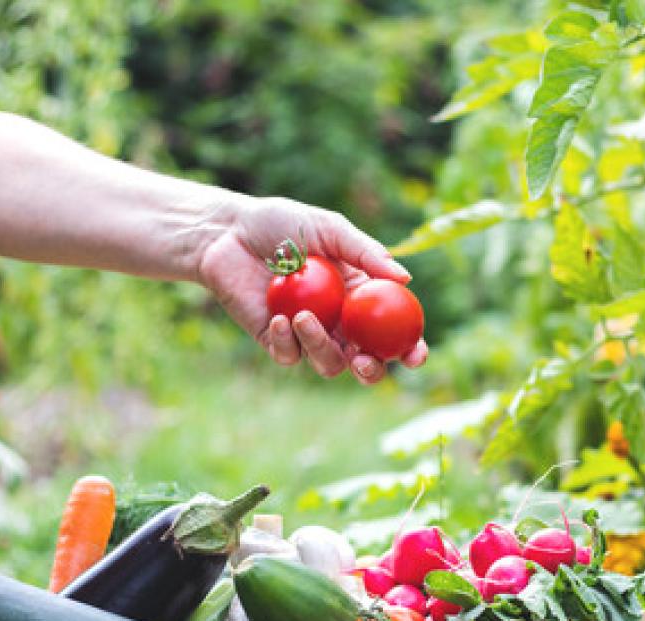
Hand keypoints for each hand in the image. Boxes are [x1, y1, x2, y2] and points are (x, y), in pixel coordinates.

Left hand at [196, 196, 427, 383]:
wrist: (229, 233)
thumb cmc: (282, 224)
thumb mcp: (330, 229)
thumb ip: (366, 253)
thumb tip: (406, 278)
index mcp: (360, 298)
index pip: (393, 331)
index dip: (410, 348)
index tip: (416, 354)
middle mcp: (339, 322)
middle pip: (366, 363)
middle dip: (372, 371)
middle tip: (363, 361)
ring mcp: (307, 334)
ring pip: (329, 364)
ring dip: (320, 347)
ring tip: (302, 317)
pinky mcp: (275, 340)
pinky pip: (290, 356)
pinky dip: (288, 342)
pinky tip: (281, 317)